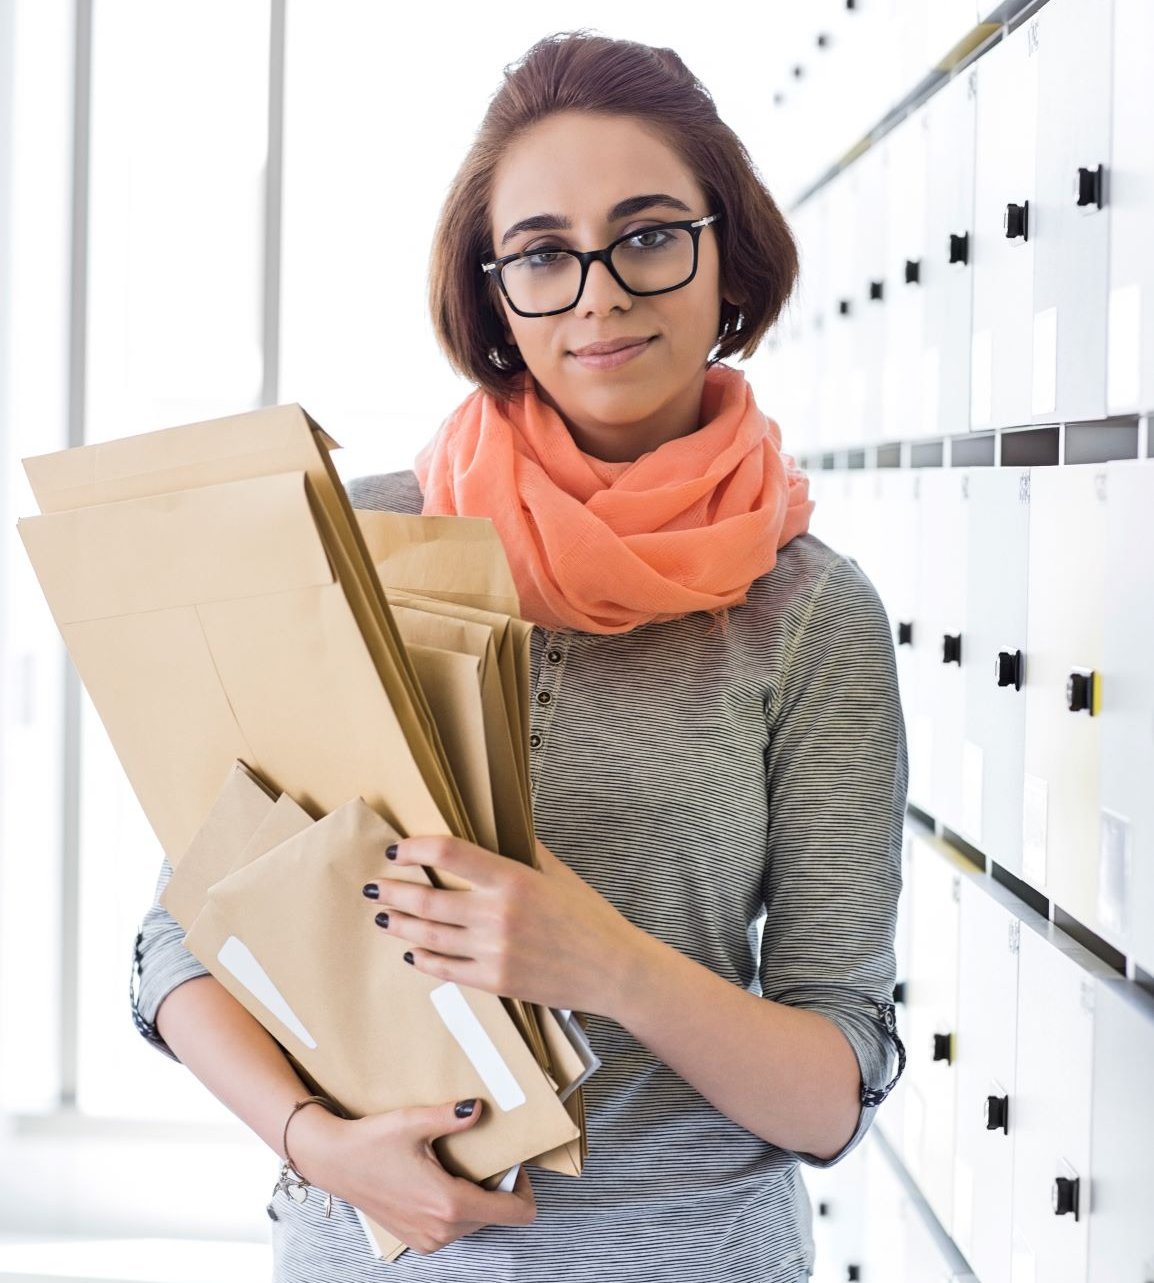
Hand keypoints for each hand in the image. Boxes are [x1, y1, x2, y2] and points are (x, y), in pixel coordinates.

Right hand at [290, 1097, 535, 1255]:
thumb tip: (479, 1108)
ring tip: (459, 1167)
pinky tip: (441, 1180)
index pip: (514, 1212)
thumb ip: (452, 1117)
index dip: (524, 1189)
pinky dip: (458, 1208)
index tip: (514, 1165)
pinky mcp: (417, 1241)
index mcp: (449, 1204)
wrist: (333, 1162)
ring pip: (476, 1223)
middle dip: (499, 1189)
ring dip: (477, 1198)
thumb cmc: (371, 1142)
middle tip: (485, 1158)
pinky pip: (454, 1229)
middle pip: (496, 1216)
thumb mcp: (414, 1122)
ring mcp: (428, 1240)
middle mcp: (442, 1230)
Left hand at [362, 836, 644, 1014]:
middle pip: (428, 899)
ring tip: (384, 917)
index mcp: (514, 879)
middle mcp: (498, 914)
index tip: (397, 849)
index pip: (450, 853)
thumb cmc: (590, 917)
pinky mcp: (496, 981)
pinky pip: (448, 970)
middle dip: (395, 892)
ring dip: (401, 926)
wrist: (614, 970)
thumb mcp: (560, 874)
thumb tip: (500, 826)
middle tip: (375, 887)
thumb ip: (526, 849)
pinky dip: (425, 961)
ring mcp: (494, 951)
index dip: (416, 848)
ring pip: (430, 937)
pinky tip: (413, 954)